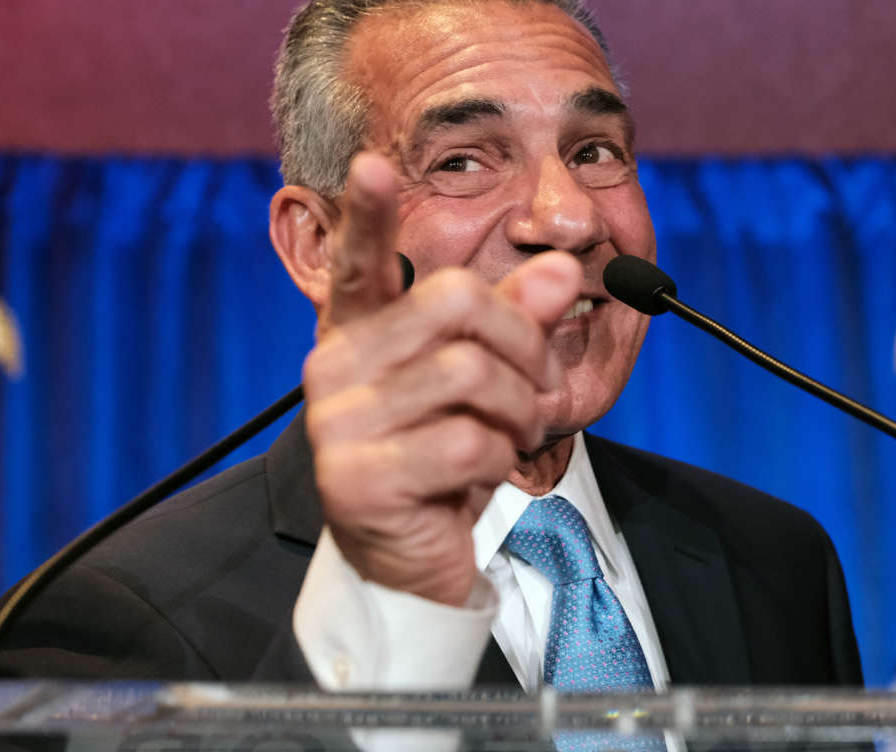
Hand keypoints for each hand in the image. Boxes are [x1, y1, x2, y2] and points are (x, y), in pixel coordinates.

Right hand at [302, 152, 581, 606]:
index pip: (358, 264)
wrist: (414, 562)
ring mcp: (338, 424)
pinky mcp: (358, 479)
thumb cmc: (445, 461)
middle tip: (535, 391)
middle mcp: (333, 368)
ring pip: (470, 372)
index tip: (373, 164)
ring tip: (513, 435)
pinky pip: (468, 440)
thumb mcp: (487, 383)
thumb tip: (561, 267)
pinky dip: (502, 456)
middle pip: (458, 303)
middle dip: (524, 346)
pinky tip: (485, 475)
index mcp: (358, 336)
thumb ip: (516, 321)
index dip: (367, 215)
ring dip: (518, 409)